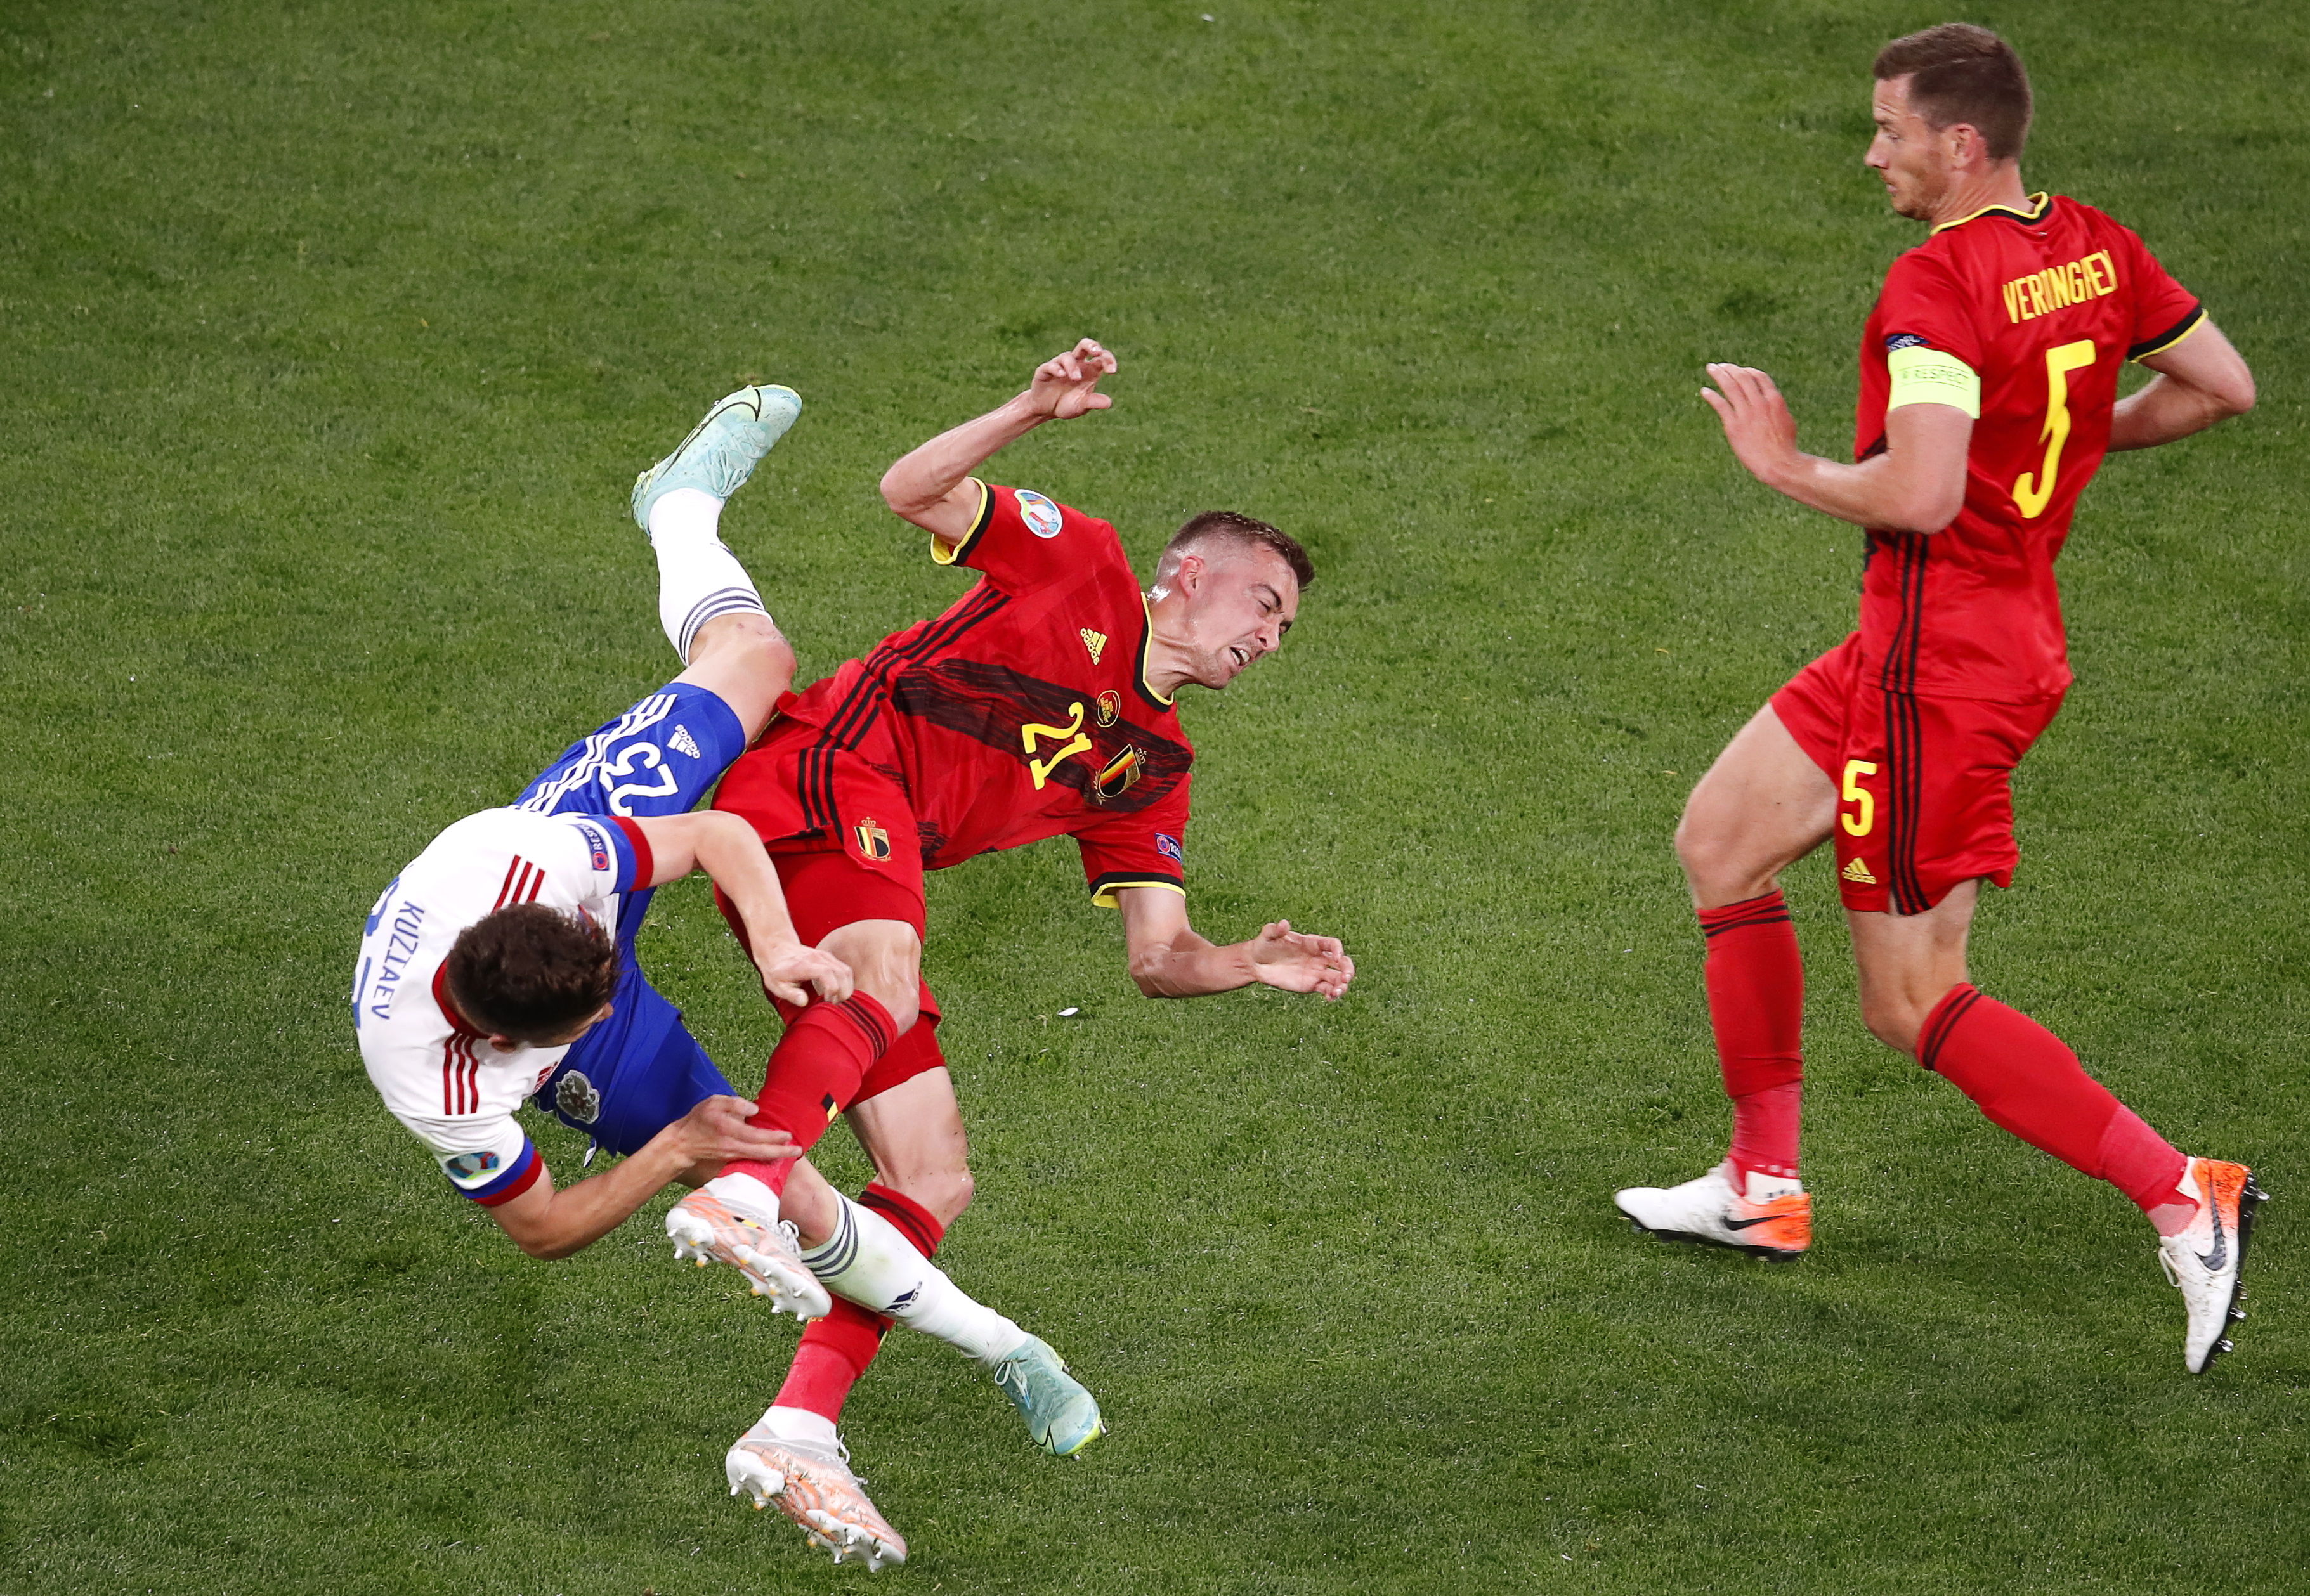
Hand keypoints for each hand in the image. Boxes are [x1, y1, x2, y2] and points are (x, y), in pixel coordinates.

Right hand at [667, 1094, 801, 1167]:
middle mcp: (732, 1147)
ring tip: (792, 1153)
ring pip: (758, 1158)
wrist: (683, 1144)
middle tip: (799, 1151)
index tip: (788, 1136)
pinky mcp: (732, 1160)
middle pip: (761, 1153)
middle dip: (782, 1153)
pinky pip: (752, 1160)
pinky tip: (775, 1155)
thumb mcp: (713, 1102)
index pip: (756, 1136)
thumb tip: (755, 1109)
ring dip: (776, 1157)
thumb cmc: (698, 1120)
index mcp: (729, 1131)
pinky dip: (765, 1158)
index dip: (773, 1137)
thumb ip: (734, 1103)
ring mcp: (732, 1156)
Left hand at [752, 940, 853, 1006]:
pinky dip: (846, 983)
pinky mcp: (829, 957)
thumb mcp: (776, 986)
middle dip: (843, 992)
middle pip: (842, 973)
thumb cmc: (776, 970)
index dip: (832, 989)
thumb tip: (804, 1002)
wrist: (777, 949)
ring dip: (847, 988)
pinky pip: (845, 970)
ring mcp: (825, 956)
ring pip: (846, 971)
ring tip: (836, 1000)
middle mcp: (817, 958)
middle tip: (834, 1005)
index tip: (827, 1001)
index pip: (827, 973)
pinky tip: (837, 993)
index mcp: (804, 965)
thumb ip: (791, 994)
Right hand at [1025, 338, 1116, 419]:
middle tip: (1097, 352)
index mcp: (1089, 370)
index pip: (1101, 357)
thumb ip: (1093, 402)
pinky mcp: (1044, 371)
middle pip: (1084, 345)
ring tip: (1076, 378)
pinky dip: (1056, 368)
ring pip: (1067, 356)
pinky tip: (1061, 374)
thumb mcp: (1082, 406)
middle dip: (1092, 345)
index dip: (1108, 360)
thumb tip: (1108, 403)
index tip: (1112, 371)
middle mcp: (1076, 364)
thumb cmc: (1067, 404)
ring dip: (1073, 366)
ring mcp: (1060, 365)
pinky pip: (1050, 365)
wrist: (1046, 410)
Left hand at [1247, 920, 1354, 1001]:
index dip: (1338, 950)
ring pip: (1337, 978)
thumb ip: (1275, 930)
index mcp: (1313, 943)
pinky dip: (1332, 994)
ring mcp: (1317, 972)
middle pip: (1342, 962)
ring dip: (1342, 985)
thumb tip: (1284, 924)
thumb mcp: (1268, 935)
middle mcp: (1319, 957)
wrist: (1257, 963)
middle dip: (1348, 969)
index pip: (1332, 944)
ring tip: (1337, 992)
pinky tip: (1330, 998)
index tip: (1336, 957)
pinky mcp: (1312, 985)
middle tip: (1346, 978)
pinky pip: (1327, 989)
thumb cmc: (1264, 945)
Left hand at [1700, 363, 1801, 488]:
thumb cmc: (1784, 446)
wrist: (1778, 462)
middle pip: (1743, 378)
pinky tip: (1704, 391)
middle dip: (1730, 369)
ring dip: (1719, 375)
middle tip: (1721, 366)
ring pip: (1730, 387)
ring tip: (1711, 368)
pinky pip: (1720, 405)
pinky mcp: (1733, 426)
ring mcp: (1746, 413)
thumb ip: (1775, 408)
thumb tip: (1770, 401)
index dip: (1748, 371)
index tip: (1739, 370)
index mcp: (1774, 400)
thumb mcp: (1786, 420)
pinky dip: (1711, 396)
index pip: (1759, 377)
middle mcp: (1760, 403)